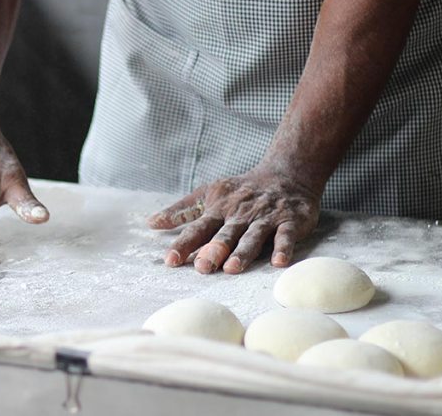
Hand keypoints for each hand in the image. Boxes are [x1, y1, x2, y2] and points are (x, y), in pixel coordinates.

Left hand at [148, 168, 319, 273]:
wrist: (287, 173)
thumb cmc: (242, 190)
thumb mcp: (209, 194)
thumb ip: (182, 211)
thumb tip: (151, 223)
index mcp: (219, 209)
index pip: (198, 228)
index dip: (184, 243)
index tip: (170, 260)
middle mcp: (240, 214)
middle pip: (225, 234)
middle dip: (213, 250)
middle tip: (202, 267)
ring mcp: (266, 217)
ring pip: (253, 236)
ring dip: (243, 251)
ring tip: (232, 268)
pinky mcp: (290, 220)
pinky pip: (286, 235)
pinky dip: (283, 247)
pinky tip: (278, 262)